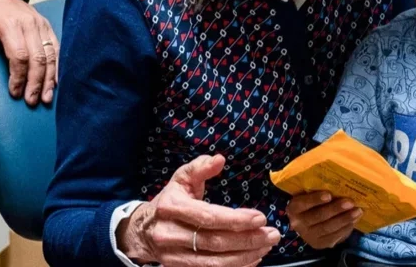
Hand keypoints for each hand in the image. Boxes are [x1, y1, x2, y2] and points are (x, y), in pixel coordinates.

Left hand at [0, 0, 57, 105]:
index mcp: (9, 24)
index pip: (19, 55)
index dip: (19, 77)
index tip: (15, 92)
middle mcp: (29, 23)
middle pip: (38, 57)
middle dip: (35, 82)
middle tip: (31, 100)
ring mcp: (40, 25)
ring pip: (50, 55)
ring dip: (49, 79)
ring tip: (46, 97)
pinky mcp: (47, 27)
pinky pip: (57, 48)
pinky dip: (57, 67)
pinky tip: (56, 82)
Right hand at [117, 155, 280, 266]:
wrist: (143, 230)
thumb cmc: (170, 201)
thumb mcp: (181, 179)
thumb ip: (200, 168)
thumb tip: (219, 159)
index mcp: (170, 207)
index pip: (208, 217)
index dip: (236, 219)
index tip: (261, 217)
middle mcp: (169, 234)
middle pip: (214, 242)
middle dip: (248, 239)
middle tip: (272, 234)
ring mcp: (173, 256)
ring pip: (215, 262)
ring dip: (245, 256)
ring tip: (266, 246)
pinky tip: (252, 258)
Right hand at [286, 192, 361, 249]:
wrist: (305, 224)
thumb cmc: (310, 204)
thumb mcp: (307, 196)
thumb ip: (316, 191)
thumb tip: (337, 184)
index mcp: (294, 208)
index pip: (303, 203)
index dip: (315, 199)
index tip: (329, 194)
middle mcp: (298, 224)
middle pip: (318, 216)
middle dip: (336, 209)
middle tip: (350, 202)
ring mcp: (309, 236)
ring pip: (328, 228)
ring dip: (345, 219)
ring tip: (357, 211)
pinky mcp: (320, 244)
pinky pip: (334, 237)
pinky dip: (346, 228)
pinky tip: (354, 220)